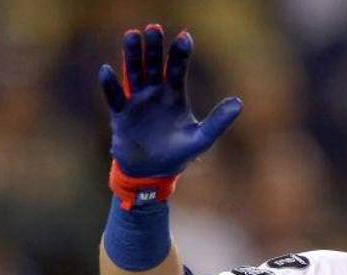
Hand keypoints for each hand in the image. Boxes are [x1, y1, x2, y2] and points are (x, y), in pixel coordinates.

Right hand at [98, 24, 241, 177]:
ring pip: (134, 73)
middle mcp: (155, 93)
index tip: (185, 37)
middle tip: (154, 29)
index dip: (180, 54)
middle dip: (154, 48)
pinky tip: (107, 70)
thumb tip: (239, 103)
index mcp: (175, 95)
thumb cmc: (177, 154)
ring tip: (132, 35)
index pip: (178, 69)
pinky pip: (115, 97)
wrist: (152, 173)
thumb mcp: (201, 139)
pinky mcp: (121, 115)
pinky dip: (110, 85)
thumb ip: (218, 121)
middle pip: (154, 65)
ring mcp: (137, 102)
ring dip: (132, 56)